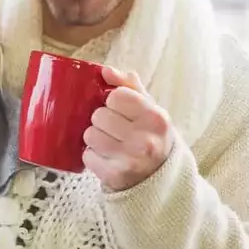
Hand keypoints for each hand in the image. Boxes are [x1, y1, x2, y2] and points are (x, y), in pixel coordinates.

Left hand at [83, 67, 174, 191]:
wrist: (161, 178)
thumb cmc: (150, 135)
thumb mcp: (149, 109)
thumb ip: (129, 85)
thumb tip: (106, 70)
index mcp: (156, 118)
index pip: (116, 95)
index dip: (112, 100)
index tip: (118, 109)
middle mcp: (145, 140)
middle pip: (98, 115)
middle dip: (101, 120)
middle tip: (113, 128)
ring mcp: (130, 161)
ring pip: (89, 135)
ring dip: (94, 138)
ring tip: (108, 143)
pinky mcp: (114, 177)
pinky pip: (87, 156)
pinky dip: (92, 156)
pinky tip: (106, 158)